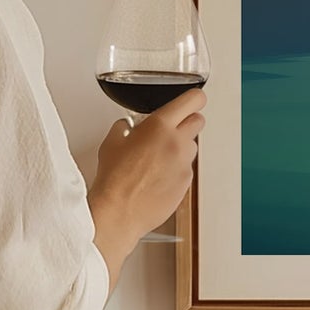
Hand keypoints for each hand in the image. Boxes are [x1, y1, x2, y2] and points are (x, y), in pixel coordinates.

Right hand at [88, 86, 204, 286]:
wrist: (119, 211)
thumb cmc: (114, 179)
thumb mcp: (112, 142)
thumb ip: (124, 127)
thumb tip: (128, 126)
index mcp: (160, 126)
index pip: (193, 100)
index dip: (194, 98)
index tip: (193, 100)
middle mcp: (177, 143)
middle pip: (198, 121)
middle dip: (187, 121)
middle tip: (172, 128)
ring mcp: (184, 164)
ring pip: (192, 146)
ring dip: (181, 147)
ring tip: (159, 157)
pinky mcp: (186, 183)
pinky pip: (186, 169)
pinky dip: (177, 169)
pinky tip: (158, 176)